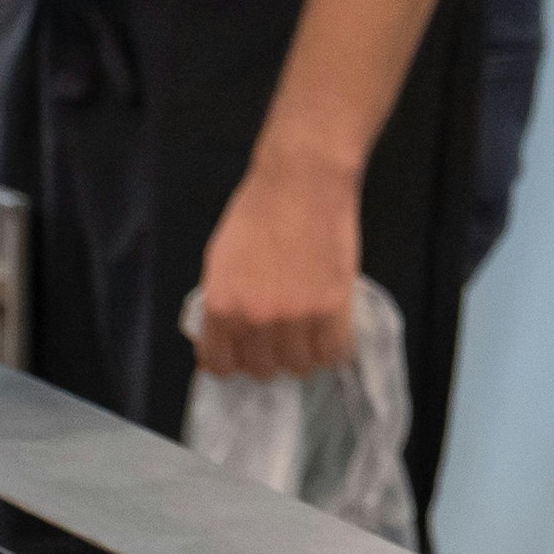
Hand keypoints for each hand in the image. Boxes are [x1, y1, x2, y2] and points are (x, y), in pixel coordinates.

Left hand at [192, 148, 361, 376]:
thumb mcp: (219, 260)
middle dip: (270, 356)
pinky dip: (333, 348)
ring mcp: (296, 318)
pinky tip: (331, 332)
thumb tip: (223, 341)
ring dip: (303, 354)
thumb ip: (220, 303)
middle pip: (262, 369)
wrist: (302, 184)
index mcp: (220, 306)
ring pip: (299, 366)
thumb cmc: (257, 213)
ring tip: (309, 331)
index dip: (233, 361)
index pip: (220, 365)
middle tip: (281, 336)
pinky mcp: (332, 309)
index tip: (245, 353)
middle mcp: (254, 319)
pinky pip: (334, 353)